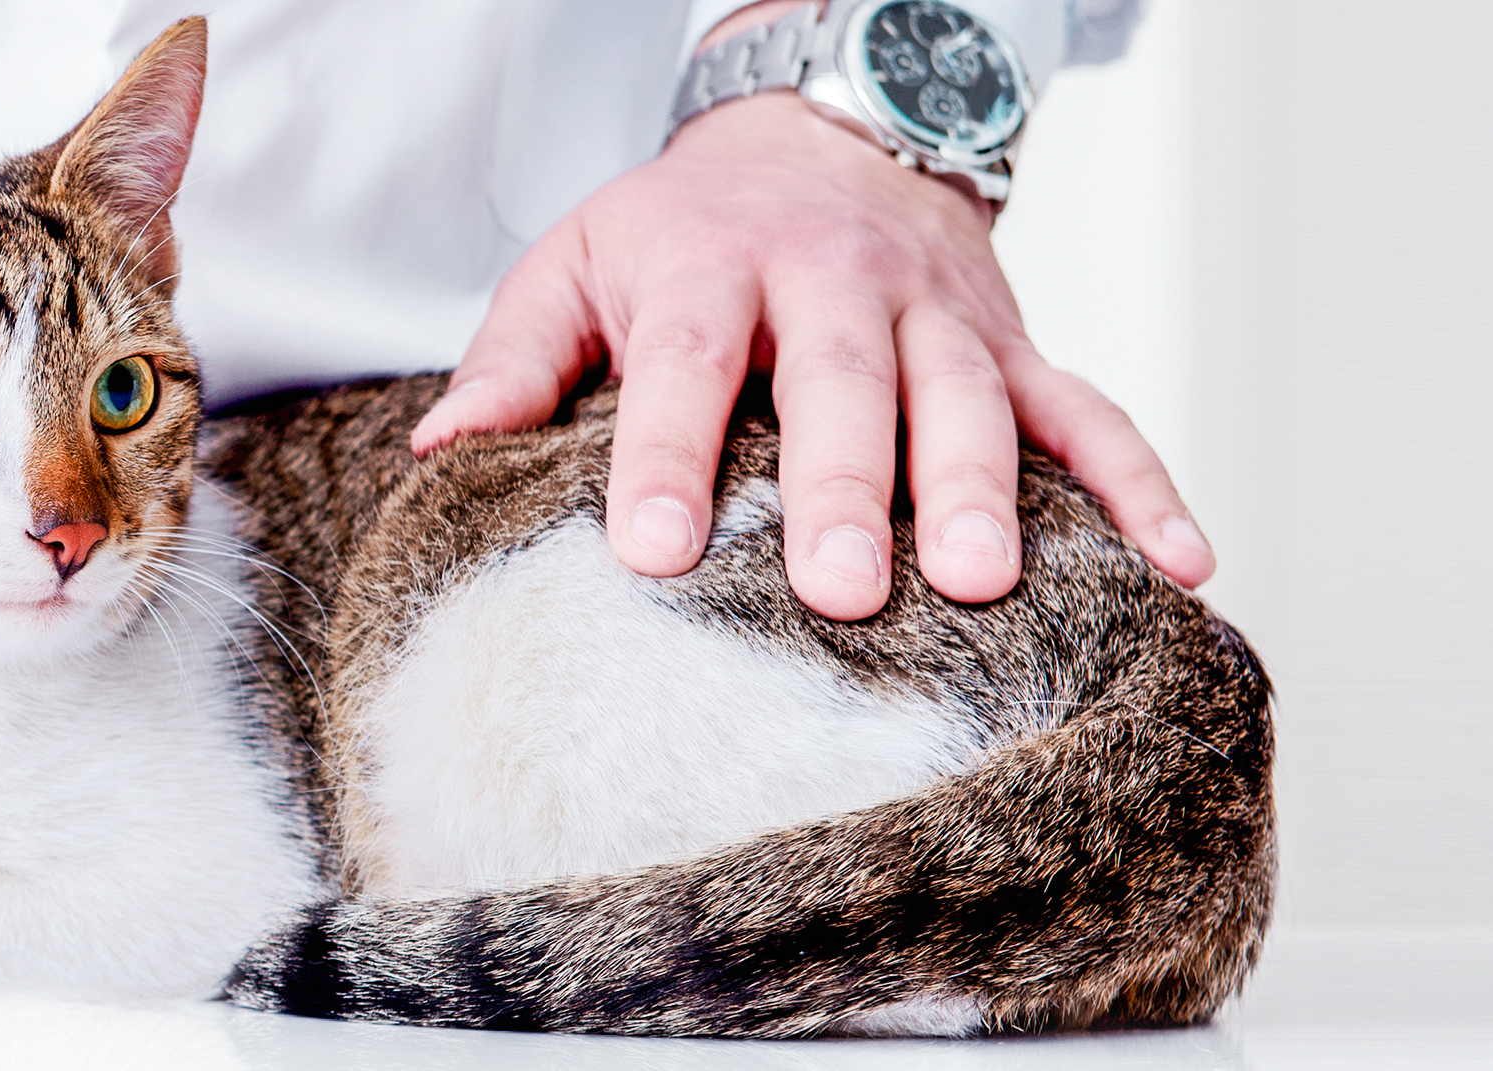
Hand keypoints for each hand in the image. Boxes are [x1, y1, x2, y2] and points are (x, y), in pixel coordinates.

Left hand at [414, 69, 1212, 619]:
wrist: (818, 133)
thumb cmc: (681, 230)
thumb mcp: (577, 262)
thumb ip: (516, 357)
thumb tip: (440, 452)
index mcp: (711, 267)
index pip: (683, 365)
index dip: (664, 455)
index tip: (647, 552)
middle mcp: (833, 284)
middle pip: (842, 384)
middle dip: (845, 486)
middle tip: (842, 591)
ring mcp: (937, 314)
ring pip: (970, 398)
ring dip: (983, 490)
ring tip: (985, 583)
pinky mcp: (1012, 342)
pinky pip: (1090, 411)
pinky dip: (1142, 483)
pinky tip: (1182, 564)